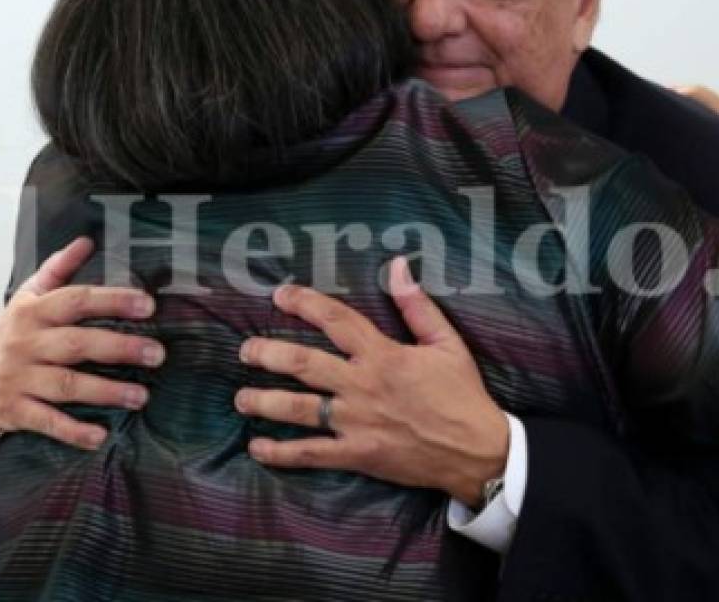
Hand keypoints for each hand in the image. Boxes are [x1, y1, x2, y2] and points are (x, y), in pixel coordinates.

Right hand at [0, 236, 165, 448]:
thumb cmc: (9, 335)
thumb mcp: (26, 297)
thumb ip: (58, 270)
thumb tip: (86, 241)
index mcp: (33, 312)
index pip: (76, 301)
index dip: (112, 301)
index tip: (147, 306)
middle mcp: (26, 344)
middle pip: (76, 344)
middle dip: (119, 348)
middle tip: (156, 354)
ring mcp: (19, 378)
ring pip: (66, 385)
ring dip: (106, 391)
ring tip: (141, 396)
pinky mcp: (15, 410)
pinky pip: (47, 421)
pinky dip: (74, 430)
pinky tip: (100, 436)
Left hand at [234, 256, 509, 506]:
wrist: (478, 451)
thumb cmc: (462, 394)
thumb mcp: (447, 343)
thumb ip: (417, 305)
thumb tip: (398, 265)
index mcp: (383, 354)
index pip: (336, 320)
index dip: (305, 303)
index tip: (280, 295)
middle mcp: (363, 385)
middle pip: (304, 363)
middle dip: (269, 353)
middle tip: (246, 349)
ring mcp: (356, 422)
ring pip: (299, 408)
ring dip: (265, 401)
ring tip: (241, 397)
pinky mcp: (357, 454)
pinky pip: (311, 454)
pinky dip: (281, 453)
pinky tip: (257, 448)